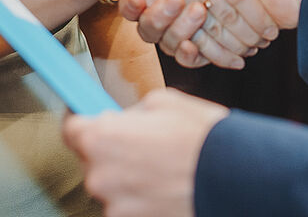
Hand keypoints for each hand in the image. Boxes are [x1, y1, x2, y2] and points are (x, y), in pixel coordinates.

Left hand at [63, 87, 228, 216]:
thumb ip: (129, 114)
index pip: (70, 129)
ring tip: (161, 168)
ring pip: (112, 185)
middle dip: (112, 150)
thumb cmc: (202, 137)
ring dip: (128, 176)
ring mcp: (115, 207)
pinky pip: (128, 206)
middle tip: (142, 143)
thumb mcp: (161, 102)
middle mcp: (100, 176)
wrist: (237, 177)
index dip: (81, 120)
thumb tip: (120, 120)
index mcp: (100, 138)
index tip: (87, 118)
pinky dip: (141, 197)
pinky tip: (165, 186)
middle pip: (92, 159)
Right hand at [120, 0, 307, 67]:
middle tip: (157, 21)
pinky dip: (203, 55)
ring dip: (182, 40)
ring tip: (180, 40)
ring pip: (187, 34)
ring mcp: (218, 16)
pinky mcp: (231, 37)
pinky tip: (196, 52)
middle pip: (172, 14)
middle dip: (163, 20)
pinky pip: (207, 51)